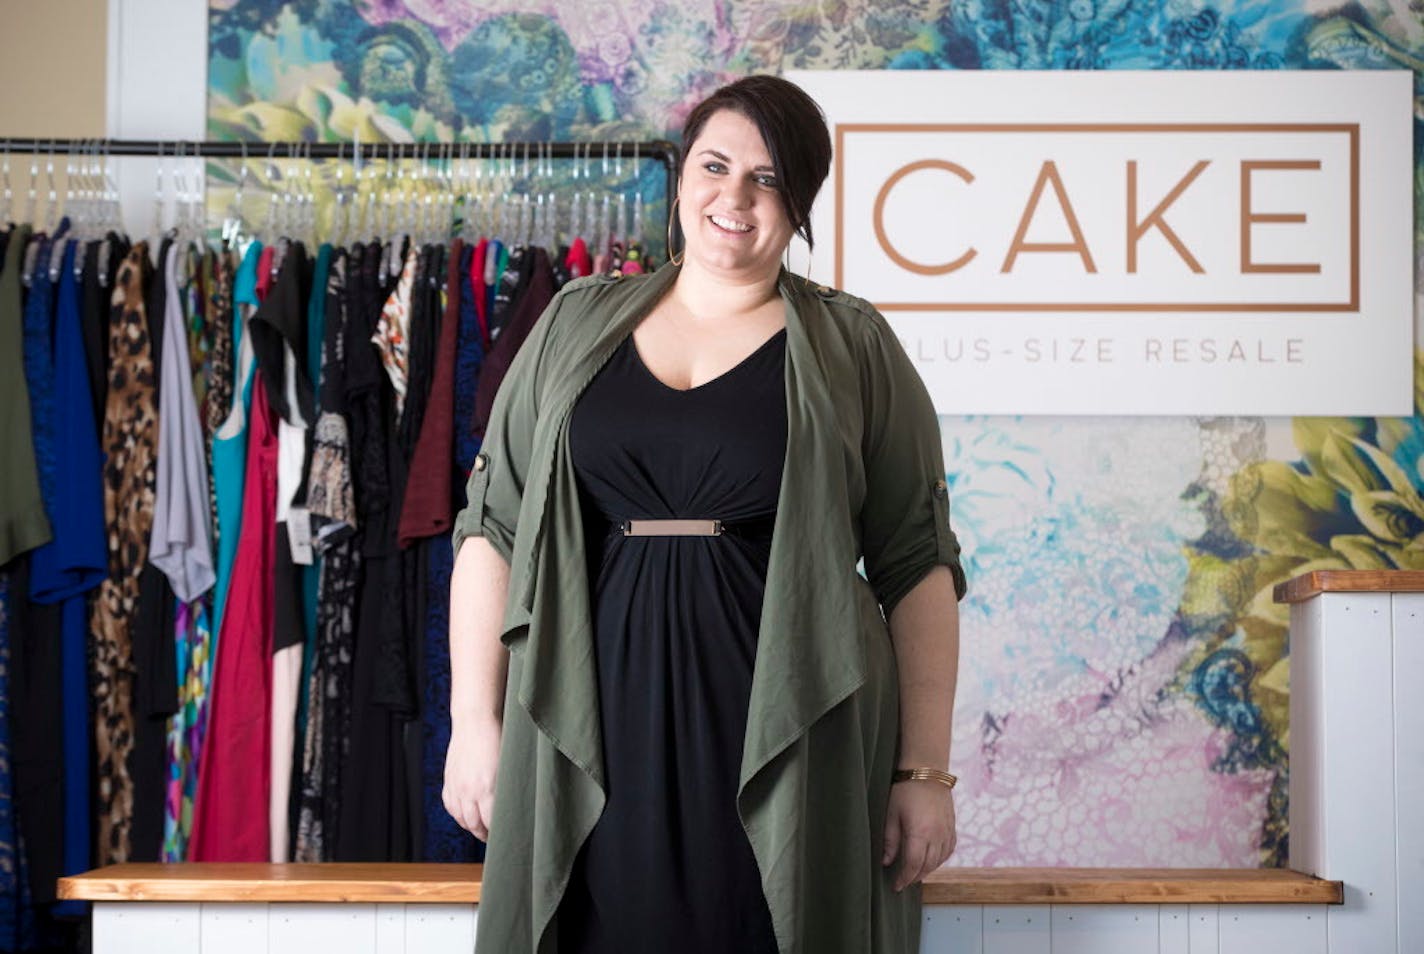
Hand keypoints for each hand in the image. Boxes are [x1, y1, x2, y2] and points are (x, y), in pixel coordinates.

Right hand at [442, 717, 501, 840]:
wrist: (475, 720)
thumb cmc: (498, 739)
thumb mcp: (509, 765)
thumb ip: (508, 788)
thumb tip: (513, 806)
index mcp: (486, 788)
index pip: (491, 822)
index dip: (499, 832)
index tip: (507, 837)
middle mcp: (468, 791)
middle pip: (474, 824)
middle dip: (485, 834)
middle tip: (495, 839)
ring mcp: (456, 786)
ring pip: (461, 818)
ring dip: (471, 827)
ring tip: (481, 830)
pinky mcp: (448, 779)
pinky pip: (450, 805)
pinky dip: (458, 814)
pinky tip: (465, 816)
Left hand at [882, 779, 956, 891]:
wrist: (927, 770)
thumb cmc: (905, 790)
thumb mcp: (891, 815)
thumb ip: (889, 841)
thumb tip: (886, 862)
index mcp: (920, 834)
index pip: (913, 865)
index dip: (904, 878)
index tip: (895, 886)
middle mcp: (937, 836)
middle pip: (927, 866)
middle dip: (914, 877)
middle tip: (903, 882)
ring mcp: (947, 831)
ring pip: (939, 860)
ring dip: (927, 870)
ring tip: (915, 873)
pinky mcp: (952, 826)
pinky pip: (949, 850)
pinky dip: (940, 859)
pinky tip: (932, 860)